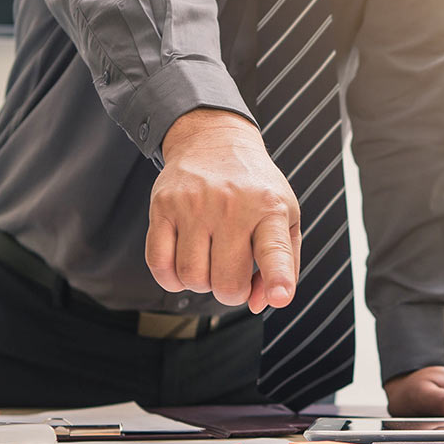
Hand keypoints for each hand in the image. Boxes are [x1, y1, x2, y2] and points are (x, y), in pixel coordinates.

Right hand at [149, 108, 299, 312]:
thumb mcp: (284, 217)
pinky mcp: (163, 206)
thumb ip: (284, 264)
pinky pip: (159, 264)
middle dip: (231, 292)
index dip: (277, 278)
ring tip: (210, 261)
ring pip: (191, 278)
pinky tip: (183, 264)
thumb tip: (260, 303)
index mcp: (270, 208)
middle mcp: (232, 206)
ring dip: (201, 283)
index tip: (278, 296)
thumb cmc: (254, 188)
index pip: (274, 250)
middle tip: (234, 275)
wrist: (213, 141)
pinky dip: (171, 278)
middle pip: (226, 283)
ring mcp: (194, 205)